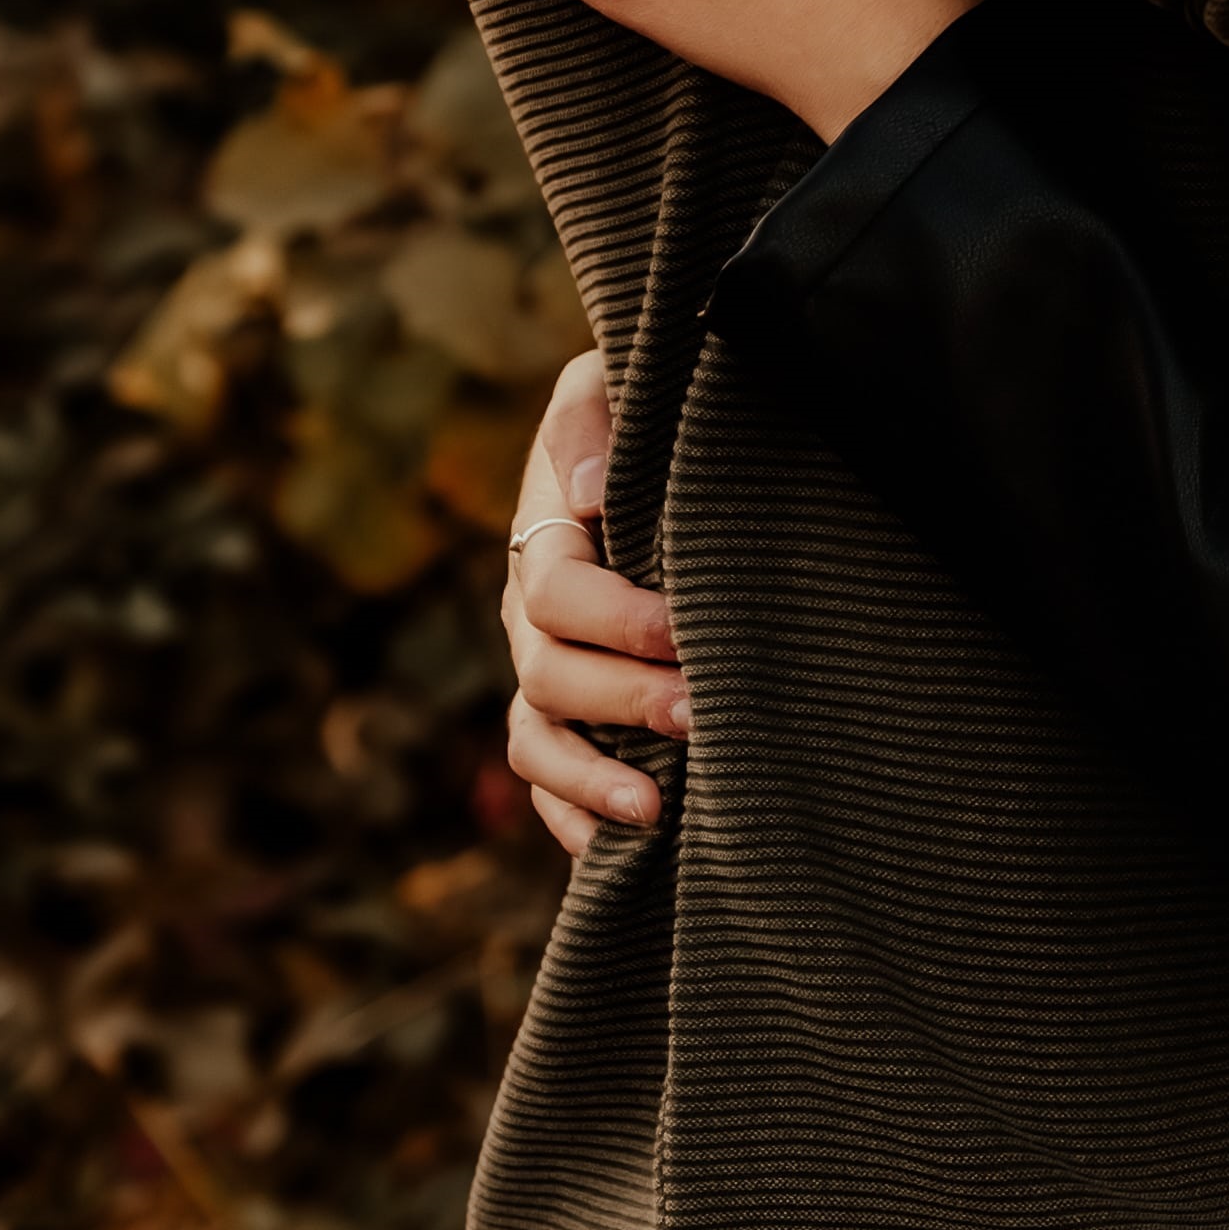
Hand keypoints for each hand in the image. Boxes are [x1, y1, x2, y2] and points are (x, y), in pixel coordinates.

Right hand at [502, 352, 691, 859]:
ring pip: (537, 740)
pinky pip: (544, 779)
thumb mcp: (606, 378)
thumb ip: (591, 417)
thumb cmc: (636, 405)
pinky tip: (622, 851)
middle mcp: (528, 614)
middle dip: (624, 700)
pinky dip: (573, 816)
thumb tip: (595, 492)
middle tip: (700, 715)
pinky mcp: (563, 711)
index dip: (619, 619)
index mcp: (541, 536)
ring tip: (658, 810)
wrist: (649, 439)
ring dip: (593, 779)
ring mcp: (540, 669)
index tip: (688, 631)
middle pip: (550, 676)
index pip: (557, 594)